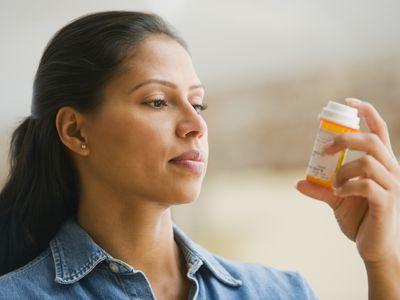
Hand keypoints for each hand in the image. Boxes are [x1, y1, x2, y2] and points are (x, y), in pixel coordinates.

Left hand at [296, 98, 399, 265]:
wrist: (376, 247)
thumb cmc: (361, 219)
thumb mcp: (337, 199)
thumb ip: (321, 188)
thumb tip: (298, 182)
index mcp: (381, 164)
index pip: (379, 129)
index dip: (367, 111)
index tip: (347, 101)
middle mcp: (391, 170)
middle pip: (371, 140)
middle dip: (344, 139)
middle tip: (325, 150)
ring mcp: (391, 186)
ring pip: (367, 162)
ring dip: (342, 170)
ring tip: (334, 185)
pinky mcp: (386, 202)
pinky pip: (365, 185)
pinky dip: (347, 186)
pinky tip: (340, 193)